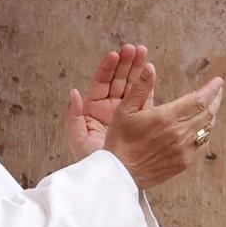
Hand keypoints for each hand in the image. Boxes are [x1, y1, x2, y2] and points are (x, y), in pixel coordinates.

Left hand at [65, 44, 151, 159]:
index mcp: (94, 108)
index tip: (115, 55)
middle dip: (125, 63)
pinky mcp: (138, 119)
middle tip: (134, 48)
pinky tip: (152, 72)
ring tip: (144, 52)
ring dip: (137, 69)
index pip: (101, 82)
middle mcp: (109, 107)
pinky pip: (144, 99)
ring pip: (131, 85)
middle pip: (118, 79)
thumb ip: (74, 116)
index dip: (108, 68)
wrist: (110, 178)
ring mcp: (125, 112)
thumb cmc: (90, 160)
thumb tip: (73, 92)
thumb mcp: (77, 138)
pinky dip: (148, 86)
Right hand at [105, 75, 224, 189]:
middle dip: (215, 99)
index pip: (199, 100)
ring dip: (212, 115)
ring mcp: (184, 149)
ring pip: (207, 129)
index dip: (211, 89)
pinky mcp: (184, 162)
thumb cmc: (120, 140)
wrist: (120, 173)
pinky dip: (206, 132)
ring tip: (212, 105)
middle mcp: (180, 133)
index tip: (217, 81)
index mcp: (167, 117)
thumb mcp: (125, 109)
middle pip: (208, 113)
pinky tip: (203, 128)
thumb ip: (140, 87)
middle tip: (218, 90)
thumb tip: (150, 68)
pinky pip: (203, 144)